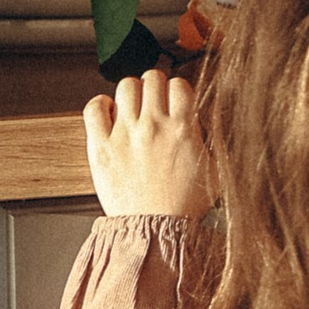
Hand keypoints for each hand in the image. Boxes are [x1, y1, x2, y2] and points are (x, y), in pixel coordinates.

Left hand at [82, 71, 214, 218]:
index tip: (176, 101)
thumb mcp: (214, 170)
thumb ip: (213, 141)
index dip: (178, 90)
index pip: (179, 84)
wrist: (153, 230)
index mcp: (182, 129)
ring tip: (133, 108)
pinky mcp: (101, 146)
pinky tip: (109, 114)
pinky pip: (94, 107)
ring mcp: (125, 134)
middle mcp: (153, 126)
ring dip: (131, 93)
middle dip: (155, 87)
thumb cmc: (183, 205)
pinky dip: (101, 105)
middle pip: (152, 78)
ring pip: (125, 86)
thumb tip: (210, 121)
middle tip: (154, 102)